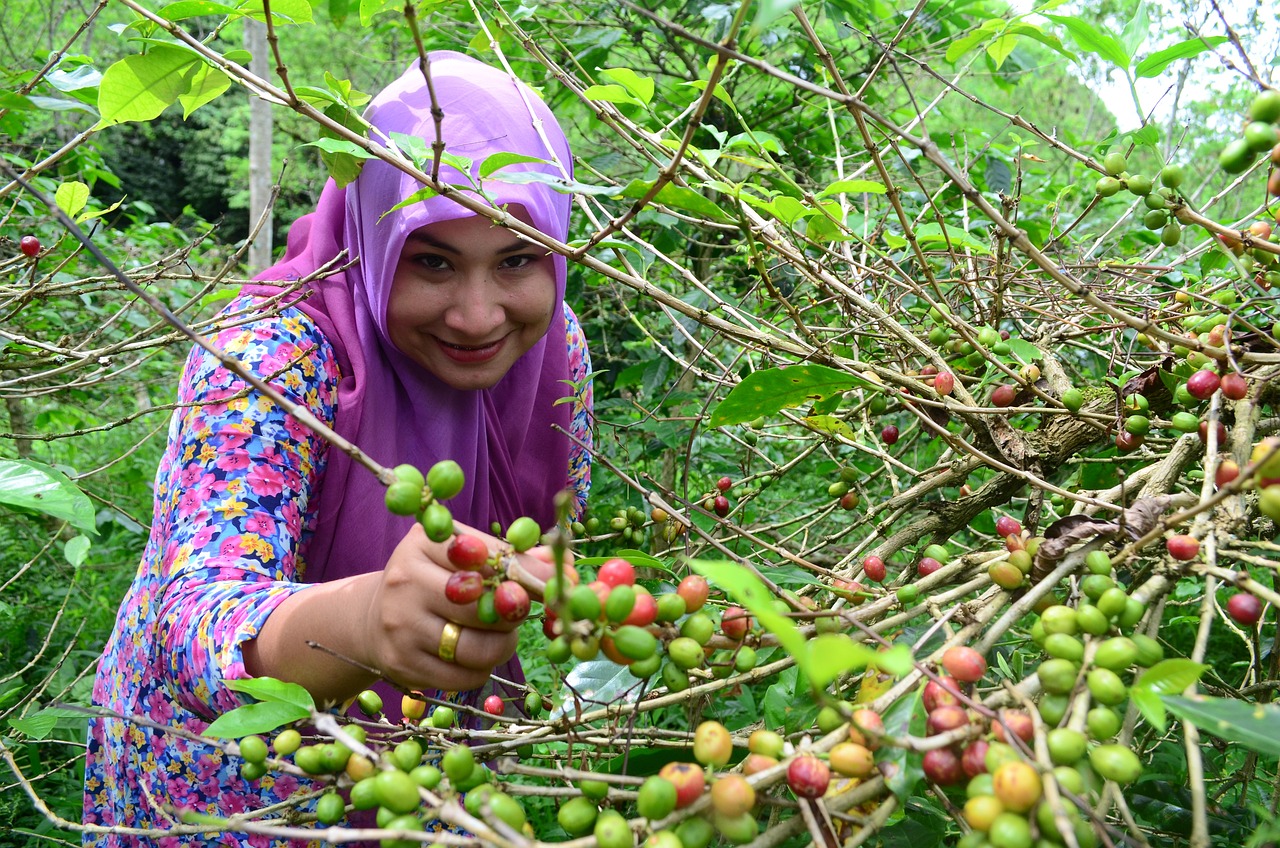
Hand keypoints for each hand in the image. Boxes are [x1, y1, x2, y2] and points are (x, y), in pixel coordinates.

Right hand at [359, 522, 563, 691]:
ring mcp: (401, 626)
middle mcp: (406, 581)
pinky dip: (481, 669)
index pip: (487, 558)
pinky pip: (463, 677)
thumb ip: (511, 556)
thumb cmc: (433, 580)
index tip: (550, 586)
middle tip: (517, 613)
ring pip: (476, 648)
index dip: (526, 574)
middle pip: (483, 607)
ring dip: (501, 646)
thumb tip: (563, 566)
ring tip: (500, 637)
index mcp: (424, 544)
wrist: (373, 617)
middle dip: (513, 614)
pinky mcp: (402, 665)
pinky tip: (476, 656)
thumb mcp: (461, 555)